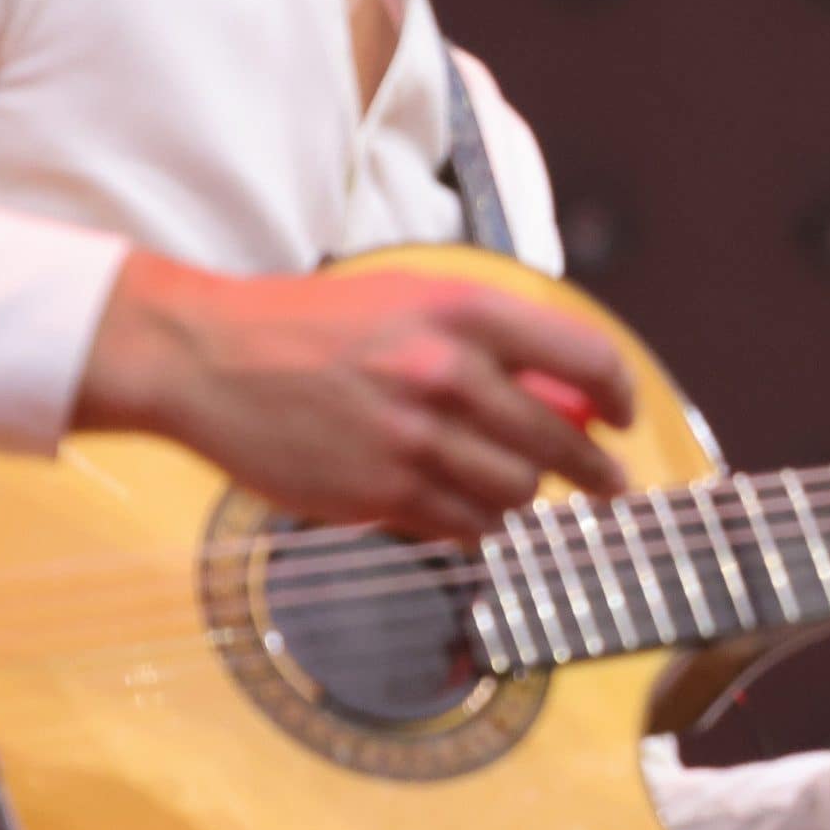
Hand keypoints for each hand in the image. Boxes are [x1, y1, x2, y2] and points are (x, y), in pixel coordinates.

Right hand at [75, 251, 635, 538]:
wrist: (206, 358)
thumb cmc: (312, 326)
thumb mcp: (411, 301)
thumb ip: (492, 343)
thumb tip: (575, 401)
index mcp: (463, 311)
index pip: (585, 357)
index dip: (619, 393)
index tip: (623, 416)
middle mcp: (447, 372)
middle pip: (561, 441)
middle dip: (596, 471)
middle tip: (609, 485)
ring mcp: (413, 438)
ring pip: (517, 493)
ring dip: (522, 497)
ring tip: (508, 489)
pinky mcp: (379, 492)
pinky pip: (465, 528)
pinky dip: (475, 527)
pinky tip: (464, 513)